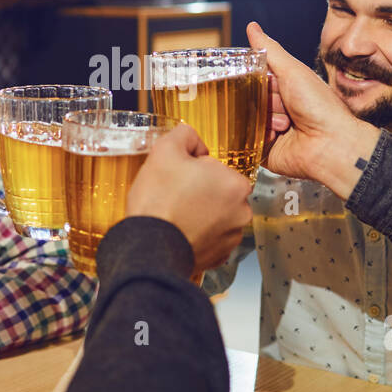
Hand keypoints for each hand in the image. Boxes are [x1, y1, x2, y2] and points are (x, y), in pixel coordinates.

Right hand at [126, 124, 252, 273]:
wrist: (149, 248)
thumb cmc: (159, 202)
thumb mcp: (165, 150)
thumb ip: (184, 134)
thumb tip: (190, 137)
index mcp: (236, 183)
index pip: (214, 165)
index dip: (192, 168)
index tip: (177, 177)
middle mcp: (242, 211)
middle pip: (217, 190)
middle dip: (198, 190)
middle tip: (173, 195)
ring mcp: (232, 236)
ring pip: (215, 214)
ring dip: (199, 212)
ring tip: (175, 215)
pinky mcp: (220, 256)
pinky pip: (210, 236)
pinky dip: (197, 233)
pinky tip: (179, 230)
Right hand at [246, 21, 379, 198]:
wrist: (332, 144)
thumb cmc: (320, 106)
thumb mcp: (293, 71)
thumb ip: (270, 50)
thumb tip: (252, 27)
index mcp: (284, 88)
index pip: (254, 79)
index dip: (255, 79)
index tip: (260, 80)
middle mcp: (276, 109)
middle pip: (248, 99)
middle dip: (262, 101)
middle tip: (281, 104)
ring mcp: (270, 130)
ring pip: (246, 120)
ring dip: (264, 119)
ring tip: (285, 123)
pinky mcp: (265, 150)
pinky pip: (247, 142)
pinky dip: (261, 137)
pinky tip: (278, 136)